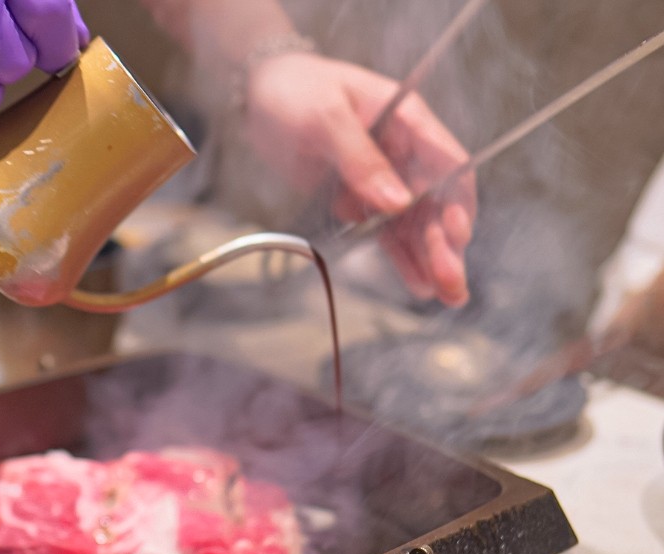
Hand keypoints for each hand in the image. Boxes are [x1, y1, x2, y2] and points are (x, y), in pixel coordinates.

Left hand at [243, 53, 476, 306]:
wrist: (262, 96)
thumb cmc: (297, 92)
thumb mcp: (325, 117)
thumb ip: (360, 158)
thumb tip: (398, 202)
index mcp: (407, 120)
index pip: (446, 162)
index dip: (456, 199)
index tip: (457, 233)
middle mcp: (405, 153)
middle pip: (436, 202)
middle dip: (446, 242)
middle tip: (452, 281)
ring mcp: (385, 180)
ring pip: (417, 224)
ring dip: (432, 259)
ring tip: (450, 295)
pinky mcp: (362, 202)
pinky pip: (388, 234)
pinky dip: (403, 259)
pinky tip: (420, 286)